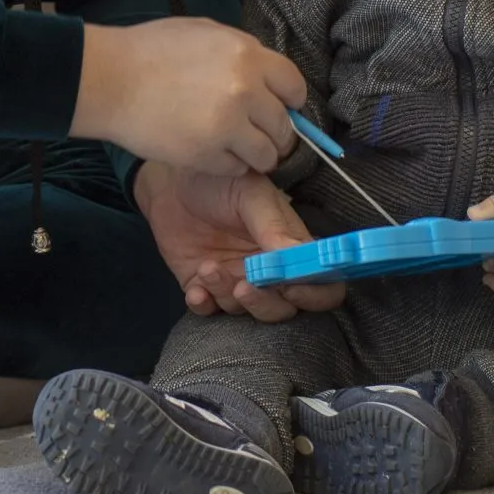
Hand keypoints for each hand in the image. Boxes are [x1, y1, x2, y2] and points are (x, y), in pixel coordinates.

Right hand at [74, 19, 302, 176]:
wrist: (110, 79)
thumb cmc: (151, 51)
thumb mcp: (205, 33)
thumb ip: (243, 54)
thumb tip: (270, 79)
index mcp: (247, 55)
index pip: (295, 87)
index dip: (289, 101)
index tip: (280, 108)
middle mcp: (245, 91)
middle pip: (284, 127)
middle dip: (274, 133)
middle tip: (255, 134)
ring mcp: (227, 126)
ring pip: (266, 155)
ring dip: (254, 154)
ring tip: (232, 146)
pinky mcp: (207, 155)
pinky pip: (236, 169)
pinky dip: (227, 165)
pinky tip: (207, 150)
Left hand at [134, 161, 345, 322]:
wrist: (171, 182)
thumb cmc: (220, 181)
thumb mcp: (251, 195)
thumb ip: (273, 226)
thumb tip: (296, 254)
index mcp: (290, 248)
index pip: (322, 284)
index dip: (315, 294)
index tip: (290, 286)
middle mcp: (268, 272)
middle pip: (285, 309)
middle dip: (266, 304)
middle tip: (244, 285)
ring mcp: (235, 281)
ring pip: (245, 312)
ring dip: (227, 295)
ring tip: (209, 267)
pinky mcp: (203, 287)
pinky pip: (208, 311)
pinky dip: (204, 304)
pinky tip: (196, 289)